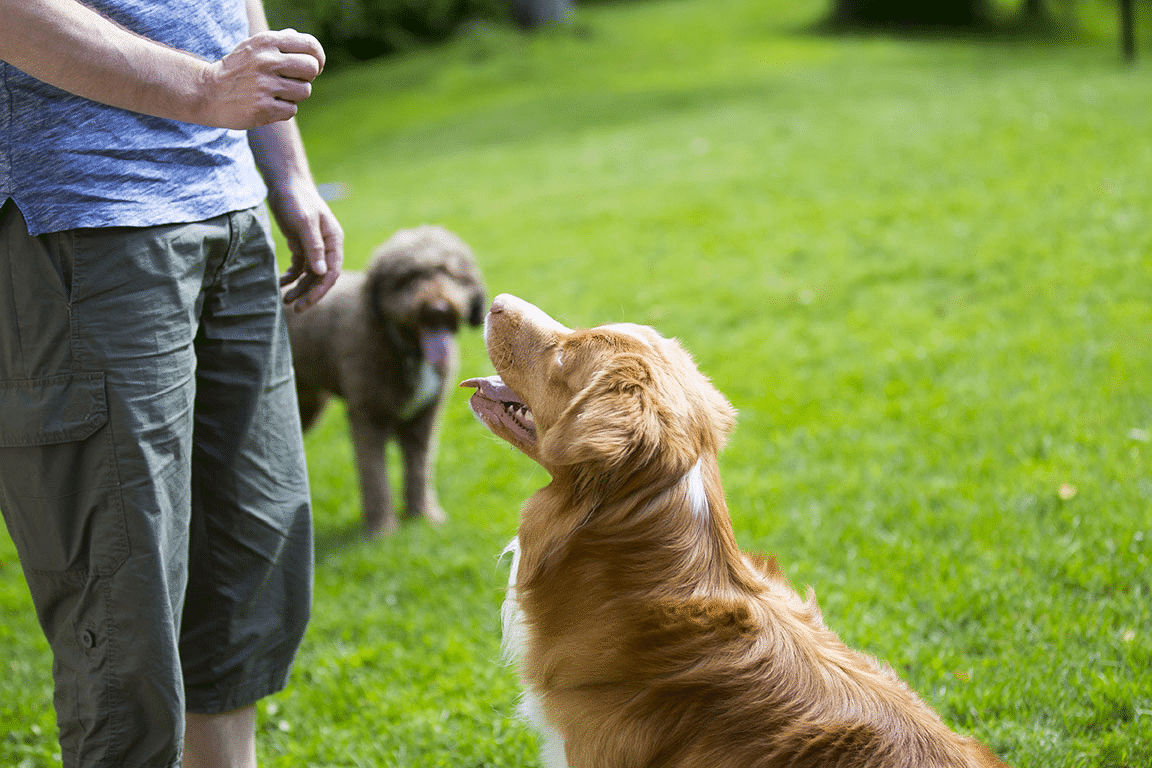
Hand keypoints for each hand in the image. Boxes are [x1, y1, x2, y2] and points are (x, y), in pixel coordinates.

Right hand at [200, 29, 324, 128]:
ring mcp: (264, 86)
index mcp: (266, 42)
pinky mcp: (263, 109)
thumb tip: (303, 42)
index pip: (310, 45)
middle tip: (295, 81)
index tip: (315, 66)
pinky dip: (283, 110)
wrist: (208, 92)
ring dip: (295, 95)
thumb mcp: (253, 47)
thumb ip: (279, 42)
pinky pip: (292, 110)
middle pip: (311, 68)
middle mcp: (266, 61)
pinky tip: (268, 105)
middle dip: (308, 77)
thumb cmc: (237, 69)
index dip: (318, 58)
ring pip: (304, 91)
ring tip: (276, 93)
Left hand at [270, 180, 343, 311]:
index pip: (331, 271)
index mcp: (333, 241)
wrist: (285, 183)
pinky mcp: (301, 245)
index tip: (306, 302)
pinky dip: (291, 276)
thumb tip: (321, 273)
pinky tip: (281, 283)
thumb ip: (313, 247)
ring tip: (286, 300)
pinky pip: (299, 267)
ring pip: (310, 274)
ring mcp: (314, 246)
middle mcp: (326, 246)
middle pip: (321, 276)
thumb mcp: (304, 222)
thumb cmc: (297, 199)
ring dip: (299, 287)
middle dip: (309, 293)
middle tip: (295, 308)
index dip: (320, 289)